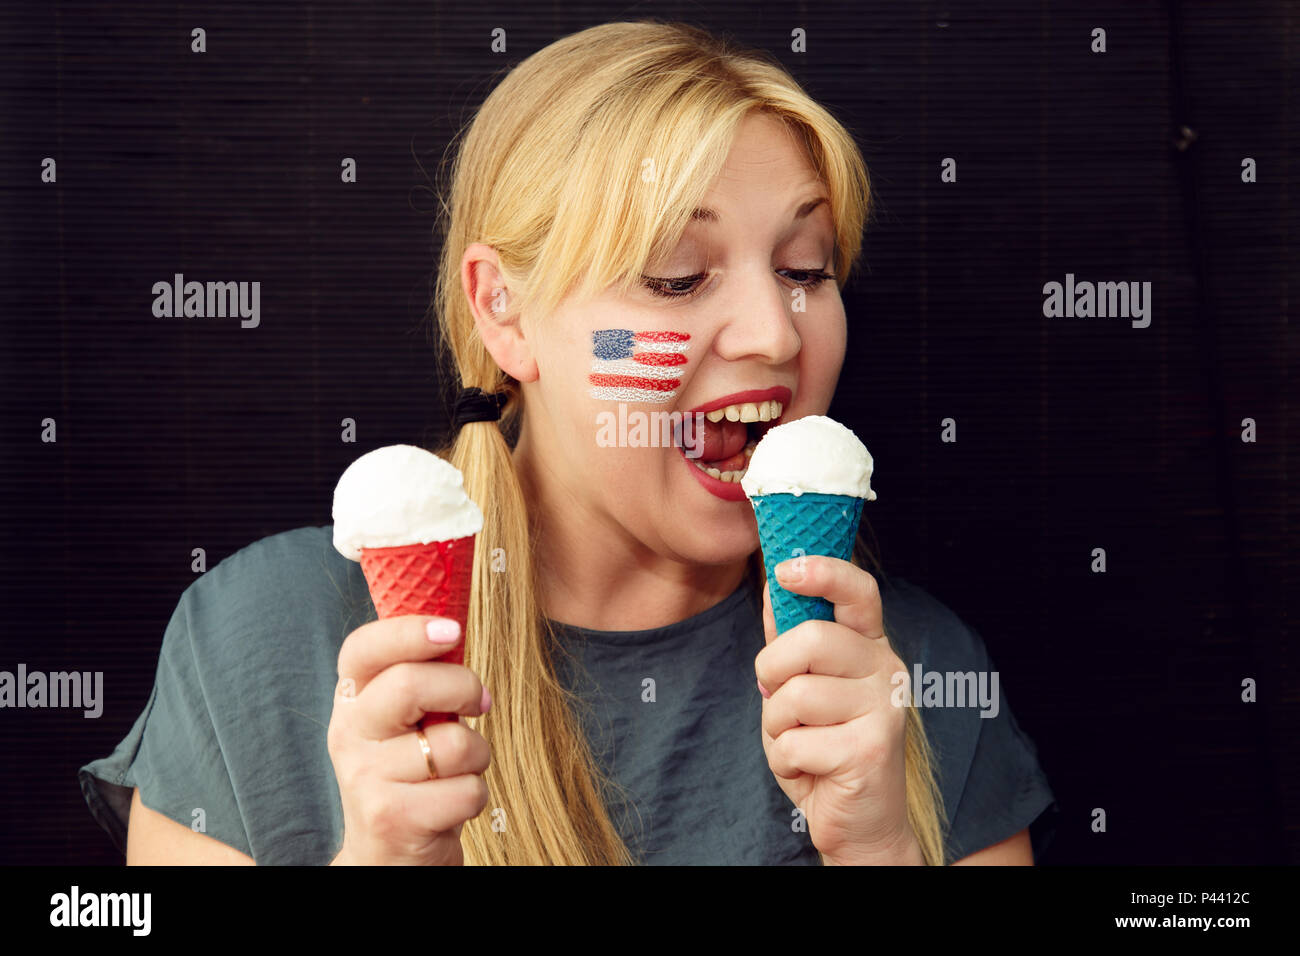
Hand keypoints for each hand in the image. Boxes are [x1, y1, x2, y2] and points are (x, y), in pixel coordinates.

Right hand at [326, 615, 491, 864]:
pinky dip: (474, 796)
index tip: (453, 631)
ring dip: (477, 756)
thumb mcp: (403, 721)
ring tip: (456, 770)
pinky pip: (466, 790)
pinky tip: (449, 804)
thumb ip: (420, 678)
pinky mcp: (391, 818)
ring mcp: (365, 778)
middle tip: (477, 703)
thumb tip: (453, 627)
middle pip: (409, 684)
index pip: (363, 649)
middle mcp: (348, 734)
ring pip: (454, 743)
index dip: (409, 631)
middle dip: (464, 687)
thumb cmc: (410, 774)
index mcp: (351, 701)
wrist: (386, 855)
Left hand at [755, 554, 921, 864]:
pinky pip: (795, 740)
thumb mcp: (800, 687)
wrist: (857, 823)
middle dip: (773, 669)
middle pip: (812, 638)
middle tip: (777, 697)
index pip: (859, 591)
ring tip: (801, 742)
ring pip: (796, 694)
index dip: (823, 572)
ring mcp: (884, 709)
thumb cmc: (824, 747)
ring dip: (777, 726)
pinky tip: (811, 769)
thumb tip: (776, 581)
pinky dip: (786, 760)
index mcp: (870, 646)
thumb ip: (790, 638)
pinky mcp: (872, 749)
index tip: (785, 568)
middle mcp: (886, 670)